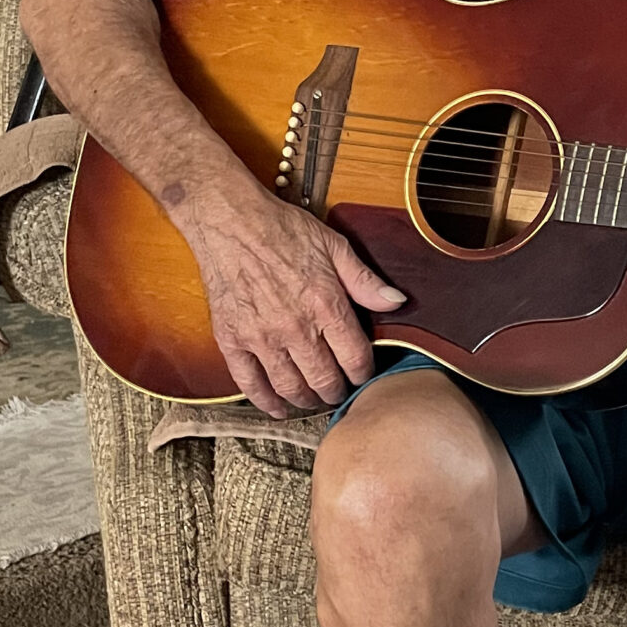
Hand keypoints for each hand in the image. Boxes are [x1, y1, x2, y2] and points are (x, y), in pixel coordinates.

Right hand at [181, 190, 405, 416]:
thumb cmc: (281, 228)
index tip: (363, 375)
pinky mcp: (231, 339)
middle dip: (337, 391)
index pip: (355, 358)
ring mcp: (261, 337)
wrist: (229, 220)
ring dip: (306, 399)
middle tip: (340, 392)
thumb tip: (397, 302)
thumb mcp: (334, 246)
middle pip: (324, 380)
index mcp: (325, 304)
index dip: (364, 373)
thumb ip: (365, 280)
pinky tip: (277, 407)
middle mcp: (295, 327)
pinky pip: (249, 383)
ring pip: (290, 387)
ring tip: (314, 398)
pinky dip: (265, 401)